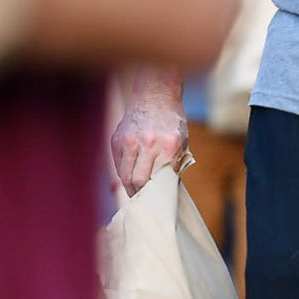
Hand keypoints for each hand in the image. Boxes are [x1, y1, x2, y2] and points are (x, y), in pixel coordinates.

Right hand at [110, 72, 186, 194]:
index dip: (156, 195)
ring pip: (124, 176)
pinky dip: (123, 173)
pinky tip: (130, 174)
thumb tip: (166, 190)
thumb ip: (174, 165)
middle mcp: (148, 143)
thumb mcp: (182, 142)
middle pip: (137, 181)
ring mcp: (129, 140)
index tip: (157, 203)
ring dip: (130, 187)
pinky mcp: (116, 139)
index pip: (158, 181)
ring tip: (136, 192)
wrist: (155, 95)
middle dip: (141, 195)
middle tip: (145, 201)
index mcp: (169, 145)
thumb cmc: (171, 121)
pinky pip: (117, 165)